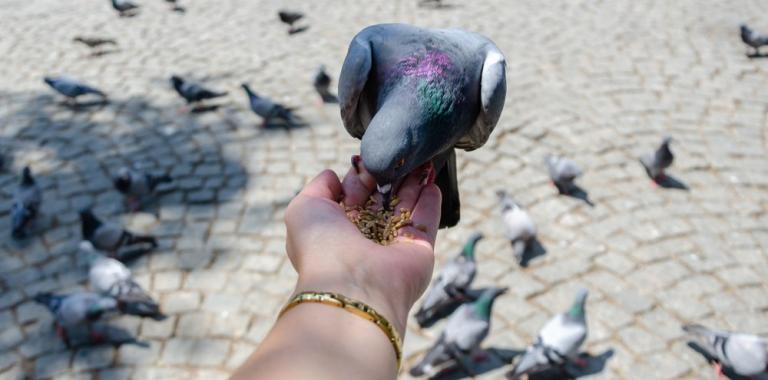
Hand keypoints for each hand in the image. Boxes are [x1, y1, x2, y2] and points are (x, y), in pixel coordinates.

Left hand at [284, 156, 441, 334]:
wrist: (353, 287)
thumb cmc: (321, 247)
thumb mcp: (304, 208)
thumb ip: (318, 187)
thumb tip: (334, 175)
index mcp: (336, 230)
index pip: (351, 197)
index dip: (360, 176)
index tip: (370, 157)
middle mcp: (364, 239)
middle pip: (380, 201)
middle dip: (389, 177)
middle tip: (399, 155)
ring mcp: (392, 246)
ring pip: (405, 208)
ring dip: (413, 184)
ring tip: (420, 160)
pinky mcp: (418, 251)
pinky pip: (426, 222)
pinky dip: (430, 202)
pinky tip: (432, 182)